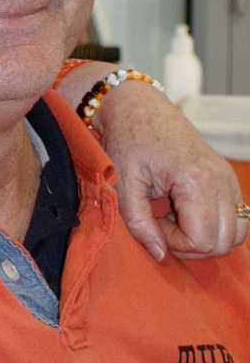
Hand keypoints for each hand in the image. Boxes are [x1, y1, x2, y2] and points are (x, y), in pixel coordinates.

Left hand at [57, 64, 246, 260]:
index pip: (204, 240)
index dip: (177, 243)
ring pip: (237, 233)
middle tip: (164, 225)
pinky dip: (217, 225)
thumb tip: (160, 256)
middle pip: (224, 242)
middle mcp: (221, 180)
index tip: (155, 223)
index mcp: (197, 180)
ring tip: (177, 220)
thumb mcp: (124, 184)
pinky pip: (237, 216)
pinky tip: (188, 212)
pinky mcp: (227, 177)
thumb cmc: (128, 140)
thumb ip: (139, 223)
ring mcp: (228, 178)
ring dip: (207, 237)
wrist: (138, 106)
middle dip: (193, 245)